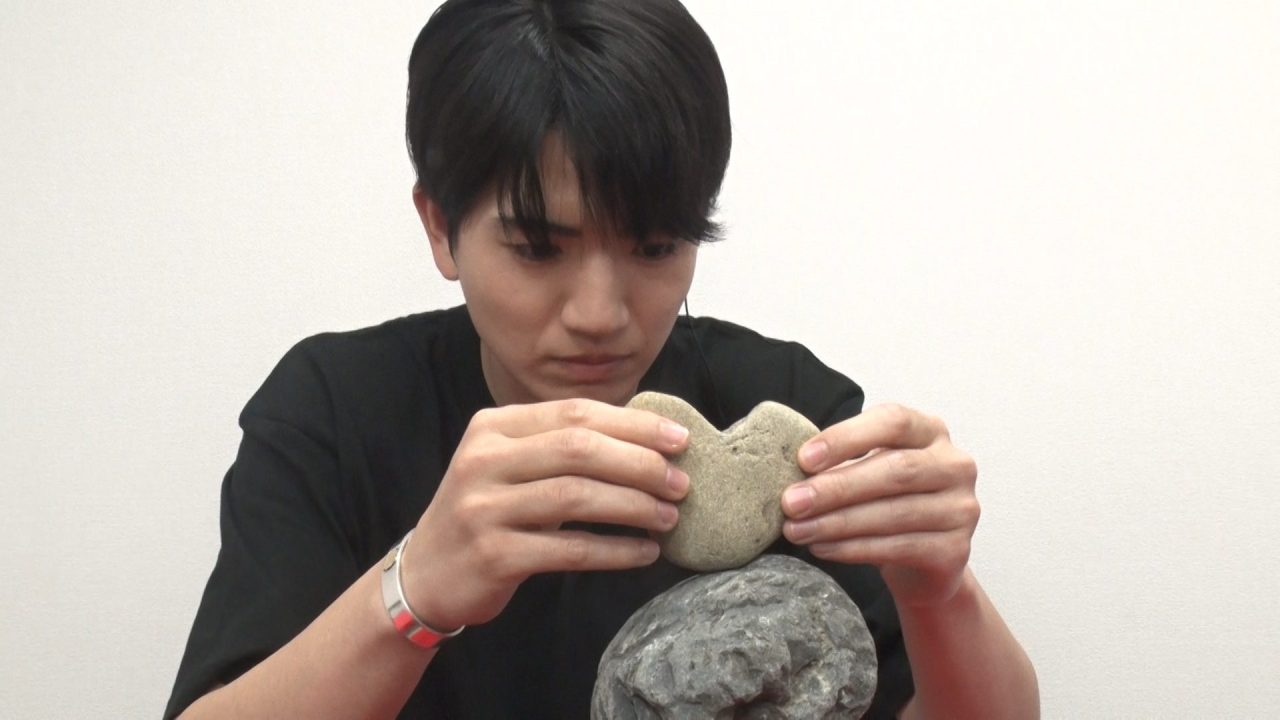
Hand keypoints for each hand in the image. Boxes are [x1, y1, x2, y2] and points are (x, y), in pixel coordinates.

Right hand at [400, 399, 690, 630]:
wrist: (427, 572)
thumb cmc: (488, 512)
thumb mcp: (511, 464)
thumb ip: (561, 445)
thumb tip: (648, 437)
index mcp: (493, 426)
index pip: (574, 413)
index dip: (633, 425)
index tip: (679, 440)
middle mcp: (483, 460)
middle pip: (578, 449)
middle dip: (640, 463)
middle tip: (680, 482)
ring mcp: (484, 508)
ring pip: (576, 497)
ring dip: (633, 506)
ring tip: (669, 517)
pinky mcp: (493, 554)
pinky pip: (568, 550)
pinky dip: (614, 550)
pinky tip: (643, 552)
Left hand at [781, 404, 979, 606]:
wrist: (925, 562)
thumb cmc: (888, 503)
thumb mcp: (870, 470)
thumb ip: (843, 461)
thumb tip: (791, 470)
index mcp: (930, 431)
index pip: (893, 421)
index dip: (846, 437)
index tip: (803, 459)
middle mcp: (954, 465)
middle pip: (895, 470)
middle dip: (836, 487)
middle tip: (790, 502)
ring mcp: (961, 508)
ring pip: (894, 513)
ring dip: (837, 523)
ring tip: (797, 530)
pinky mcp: (956, 550)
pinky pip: (898, 547)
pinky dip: (854, 549)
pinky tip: (822, 548)